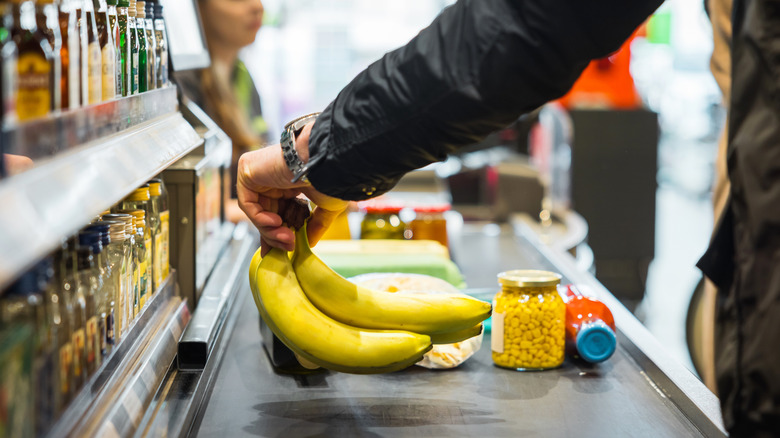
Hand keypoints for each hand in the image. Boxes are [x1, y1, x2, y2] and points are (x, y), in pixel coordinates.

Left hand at [236, 122, 348, 255]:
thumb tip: (310, 243)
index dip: (277, 234)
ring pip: (256, 213)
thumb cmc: (330, 175)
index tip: (281, 251)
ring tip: (287, 239)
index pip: (276, 213)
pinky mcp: (247, 172)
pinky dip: (259, 218)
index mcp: (288, 185)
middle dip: (274, 236)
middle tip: (288, 247)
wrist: (324, 160)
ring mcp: (258, 175)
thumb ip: (316, 224)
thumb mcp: (326, 206)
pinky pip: (247, 204)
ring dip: (270, 231)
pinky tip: (275, 223)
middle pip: (265, 216)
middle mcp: (271, 180)